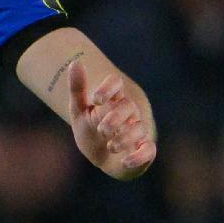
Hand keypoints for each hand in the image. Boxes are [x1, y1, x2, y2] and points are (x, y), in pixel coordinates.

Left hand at [67, 60, 154, 179]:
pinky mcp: (143, 150)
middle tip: (101, 130)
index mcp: (112, 100)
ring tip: (110, 146)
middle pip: (128, 106)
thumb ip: (77, 89)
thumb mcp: (79, 111)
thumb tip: (75, 62)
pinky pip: (148, 150)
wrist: (100, 159)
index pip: (116, 83)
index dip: (108, 88)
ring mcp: (137, 131)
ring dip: (124, 138)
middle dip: (115, 118)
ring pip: (138, 128)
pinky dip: (139, 157)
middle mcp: (128, 113)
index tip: (96, 100)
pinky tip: (125, 160)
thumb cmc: (90, 131)